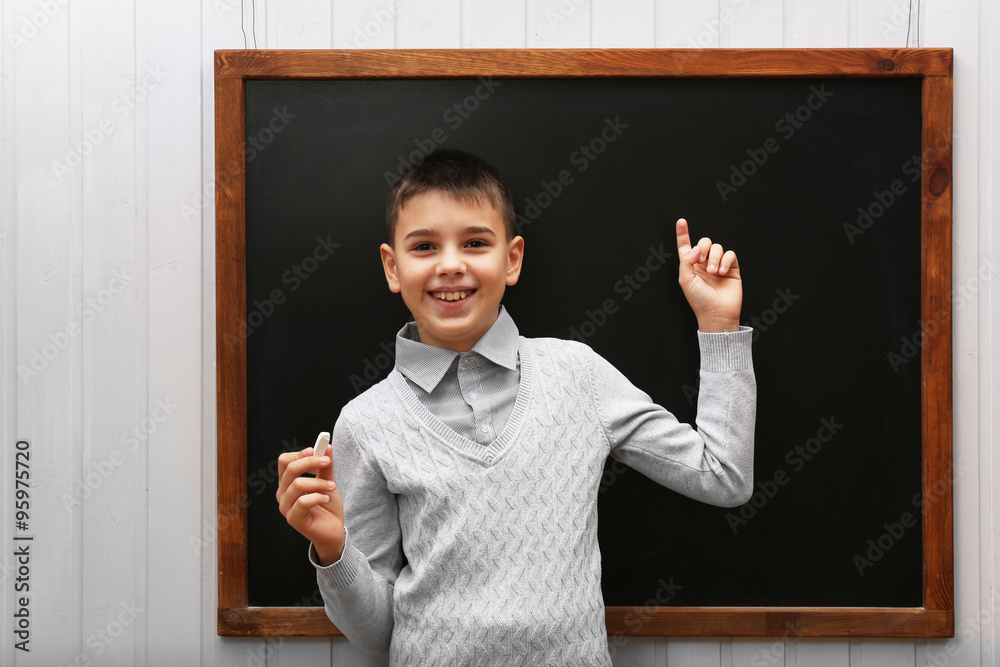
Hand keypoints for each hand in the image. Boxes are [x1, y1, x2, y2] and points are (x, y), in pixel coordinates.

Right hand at [276, 446, 345, 564]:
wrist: (333, 531)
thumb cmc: (327, 506)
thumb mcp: (328, 482)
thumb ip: (326, 466)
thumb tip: (327, 446)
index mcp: (288, 483)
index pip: (284, 462)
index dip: (299, 453)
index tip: (316, 450)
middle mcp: (283, 494)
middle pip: (290, 469)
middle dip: (311, 462)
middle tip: (327, 461)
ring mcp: (286, 507)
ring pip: (297, 485)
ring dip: (318, 482)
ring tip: (332, 487)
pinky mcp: (293, 520)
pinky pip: (303, 502)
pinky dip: (318, 496)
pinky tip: (326, 498)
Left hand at [676, 218, 741, 332]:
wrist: (717, 313)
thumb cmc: (699, 300)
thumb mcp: (685, 280)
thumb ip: (686, 261)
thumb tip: (695, 248)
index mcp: (690, 265)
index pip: (686, 246)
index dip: (683, 233)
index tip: (681, 221)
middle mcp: (704, 263)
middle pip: (704, 242)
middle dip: (703, 247)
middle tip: (701, 261)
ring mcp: (718, 265)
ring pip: (717, 247)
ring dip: (714, 258)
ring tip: (713, 273)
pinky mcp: (732, 268)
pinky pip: (730, 254)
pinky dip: (726, 261)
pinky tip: (722, 271)